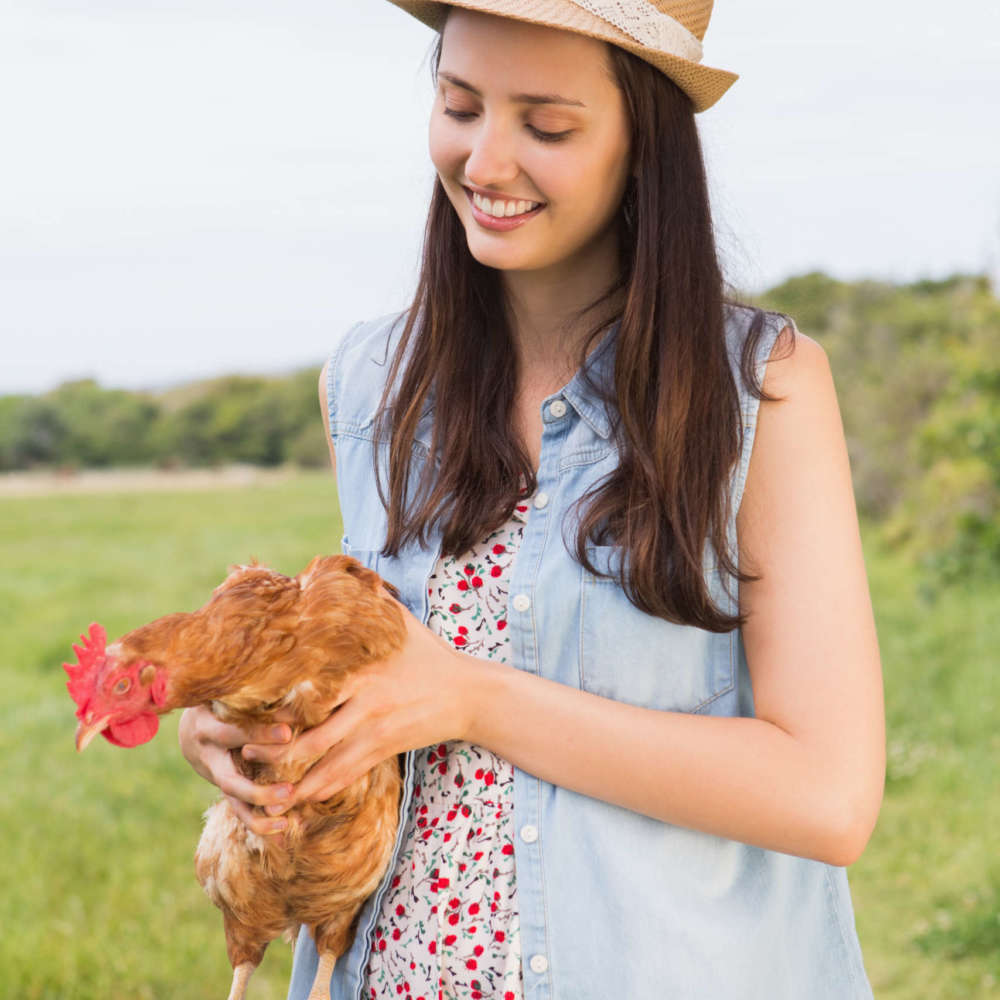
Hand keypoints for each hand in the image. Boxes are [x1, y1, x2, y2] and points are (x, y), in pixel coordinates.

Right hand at [177, 704, 294, 836]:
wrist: (193, 726)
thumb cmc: (223, 700)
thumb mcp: (231, 693)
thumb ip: (258, 695)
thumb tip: (301, 688)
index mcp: (208, 725)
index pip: (235, 732)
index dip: (260, 734)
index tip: (288, 734)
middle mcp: (208, 755)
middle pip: (230, 779)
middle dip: (258, 789)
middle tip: (289, 791)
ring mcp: (214, 775)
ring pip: (233, 800)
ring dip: (260, 812)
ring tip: (286, 820)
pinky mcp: (225, 789)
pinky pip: (239, 811)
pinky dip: (260, 822)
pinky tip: (283, 830)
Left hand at [240, 602, 475, 814]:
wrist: (468, 693)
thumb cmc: (430, 654)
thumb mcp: (400, 623)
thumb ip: (369, 601)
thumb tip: (337, 574)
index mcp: (361, 672)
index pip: (310, 692)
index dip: (276, 705)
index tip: (246, 709)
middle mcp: (365, 705)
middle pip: (309, 737)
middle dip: (273, 750)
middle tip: (243, 751)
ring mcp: (375, 732)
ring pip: (325, 765)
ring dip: (293, 781)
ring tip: (263, 788)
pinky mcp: (385, 750)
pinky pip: (347, 776)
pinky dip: (321, 790)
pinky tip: (300, 798)